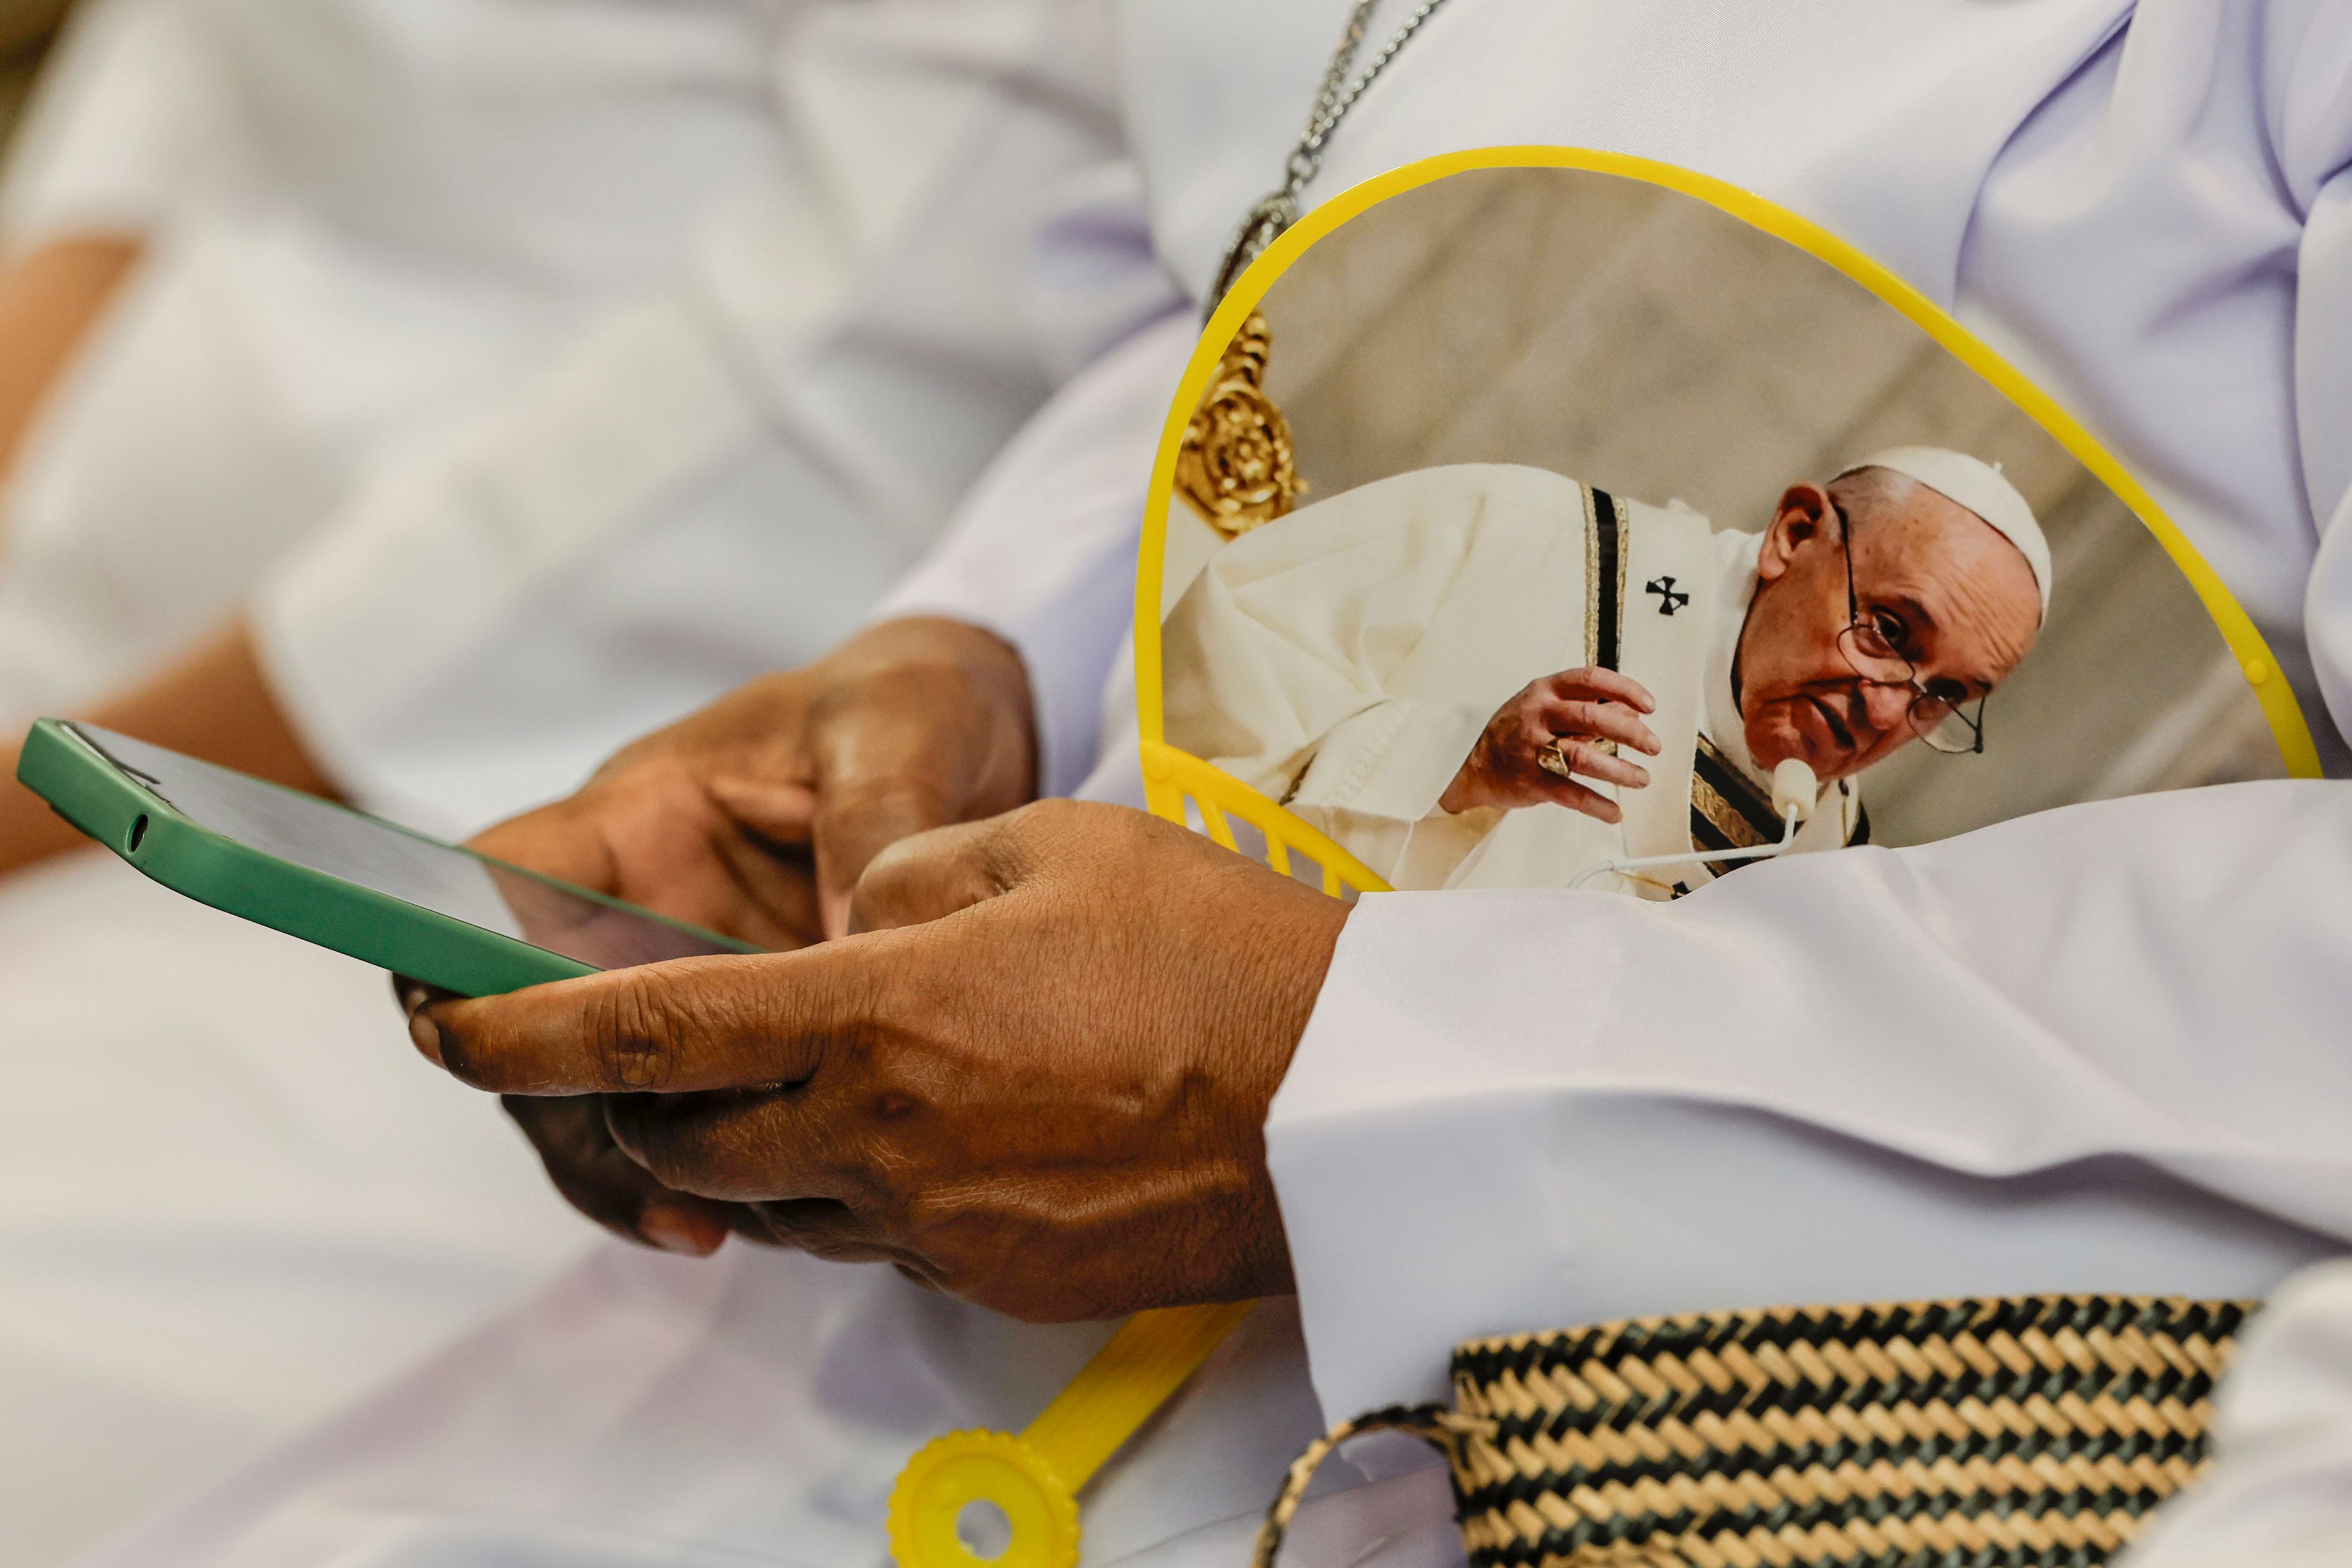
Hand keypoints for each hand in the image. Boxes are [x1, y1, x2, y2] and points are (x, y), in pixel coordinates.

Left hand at [408, 801, 1350, 1320]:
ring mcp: (937, 1227)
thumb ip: (907, 873)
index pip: (647, 1034)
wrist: (1347, 1100)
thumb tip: (853, 924)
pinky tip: (939, 1120)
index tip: (444, 1029)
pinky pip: (874, 1236)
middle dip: (640, 1093)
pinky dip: (858, 1180)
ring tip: (828, 1068)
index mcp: (879, 1017)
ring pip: (775, 1199)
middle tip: (664, 1037)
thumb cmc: (1212, 948)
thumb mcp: (1048, 842)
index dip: (523, 1033)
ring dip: (757, 1139)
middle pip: (685, 1137)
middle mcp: (882, 1142)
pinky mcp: (994, 1278)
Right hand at [434, 616, 1036, 1255]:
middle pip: (532, 1024)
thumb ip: (870, 828)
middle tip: (644, 1181)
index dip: (446, 955)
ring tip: (712, 1223)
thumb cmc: (913, 706)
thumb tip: (859, 947)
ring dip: (640, 1165)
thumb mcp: (897, 736)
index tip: (467, 1037)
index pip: (489, 883)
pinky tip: (771, 1215)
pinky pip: (703, 1121)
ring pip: (606, 1094)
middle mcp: (639, 908)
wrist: (981, 731)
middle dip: (562, 1110)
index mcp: (640, 816)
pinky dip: (719, 1173)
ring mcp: (689, 982)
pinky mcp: (755, 1039)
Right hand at [1438, 666, 1660, 821]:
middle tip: (1654, 746)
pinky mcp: (1531, 781)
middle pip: (1592, 717)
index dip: (1625, 690)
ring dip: (1620, 771)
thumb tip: (1633, 711)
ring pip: (1583, 757)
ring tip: (1642, 779)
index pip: (1591, 679)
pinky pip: (1570, 794)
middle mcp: (1538, 715)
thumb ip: (1591, 707)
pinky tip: (1615, 813)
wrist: (1475, 765)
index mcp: (1545, 690)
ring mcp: (1533, 748)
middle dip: (1630, 733)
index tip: (1649, 706)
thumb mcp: (1549, 707)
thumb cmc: (1517, 731)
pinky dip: (1597, 805)